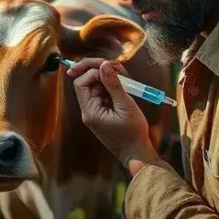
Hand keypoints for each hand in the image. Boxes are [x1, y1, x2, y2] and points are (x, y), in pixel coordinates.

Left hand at [67, 58, 159, 175]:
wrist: (137, 153)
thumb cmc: (132, 132)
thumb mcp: (125, 105)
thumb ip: (113, 84)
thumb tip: (104, 64)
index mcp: (90, 111)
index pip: (81, 83)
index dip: (92, 72)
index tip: (110, 69)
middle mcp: (88, 110)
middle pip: (86, 82)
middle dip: (100, 71)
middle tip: (118, 68)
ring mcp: (95, 111)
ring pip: (96, 86)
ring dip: (109, 78)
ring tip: (126, 78)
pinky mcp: (103, 112)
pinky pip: (103, 94)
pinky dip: (113, 87)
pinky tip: (125, 86)